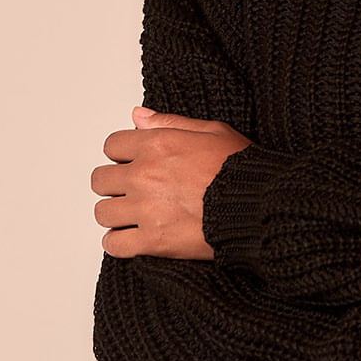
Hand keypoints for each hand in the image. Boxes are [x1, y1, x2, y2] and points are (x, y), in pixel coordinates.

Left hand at [91, 107, 250, 259]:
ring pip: (103, 213)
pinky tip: (130, 239)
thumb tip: (138, 115)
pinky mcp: (153, 241)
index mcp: (157, 144)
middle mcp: (145, 175)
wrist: (259, 205)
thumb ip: (170, 122)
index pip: (112, 146)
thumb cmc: (242, 169)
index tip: (131, 163)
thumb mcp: (213, 131)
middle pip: (101, 180)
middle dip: (113, 184)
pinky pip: (114, 245)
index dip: (121, 154)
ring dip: (114, 214)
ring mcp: (146, 209)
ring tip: (131, 216)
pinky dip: (118, 243)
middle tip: (130, 191)